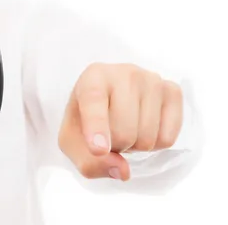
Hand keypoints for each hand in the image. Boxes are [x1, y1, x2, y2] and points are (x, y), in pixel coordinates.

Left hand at [58, 63, 182, 180]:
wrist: (109, 103)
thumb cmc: (85, 121)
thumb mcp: (73, 143)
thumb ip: (89, 162)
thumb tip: (123, 171)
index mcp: (92, 77)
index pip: (94, 101)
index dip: (97, 127)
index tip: (97, 149)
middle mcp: (124, 73)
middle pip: (124, 132)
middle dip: (115, 147)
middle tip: (109, 137)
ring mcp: (151, 80)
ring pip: (147, 138)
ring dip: (134, 147)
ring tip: (125, 129)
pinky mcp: (172, 91)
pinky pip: (168, 138)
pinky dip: (154, 145)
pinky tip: (143, 128)